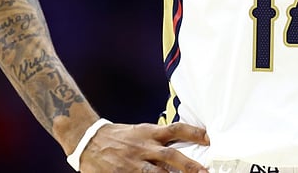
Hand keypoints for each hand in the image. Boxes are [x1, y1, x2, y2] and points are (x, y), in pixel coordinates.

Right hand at [81, 121, 209, 172]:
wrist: (88, 140)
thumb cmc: (117, 137)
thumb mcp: (140, 131)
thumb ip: (159, 138)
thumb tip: (183, 142)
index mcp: (149, 133)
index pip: (176, 129)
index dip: (194, 133)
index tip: (209, 139)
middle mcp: (143, 147)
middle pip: (171, 155)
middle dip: (189, 165)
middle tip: (204, 172)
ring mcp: (133, 163)